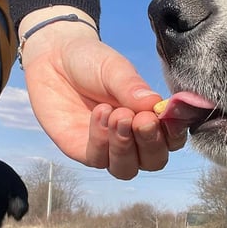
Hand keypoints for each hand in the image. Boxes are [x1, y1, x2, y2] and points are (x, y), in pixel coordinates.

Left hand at [19, 6, 186, 179]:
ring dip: (125, 147)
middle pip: (154, 161)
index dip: (174, 133)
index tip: (166, 116)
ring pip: (127, 169)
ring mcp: (109, 148)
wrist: (52, 58)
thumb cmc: (91, 62)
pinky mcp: (83, 151)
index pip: (172, 139)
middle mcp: (134, 139)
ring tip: (117, 115)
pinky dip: (101, 139)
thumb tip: (155, 104)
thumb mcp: (115, 68)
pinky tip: (99, 114)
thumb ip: (133, 88)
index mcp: (151, 119)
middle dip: (150, 143)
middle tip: (141, 120)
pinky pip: (99, 159)